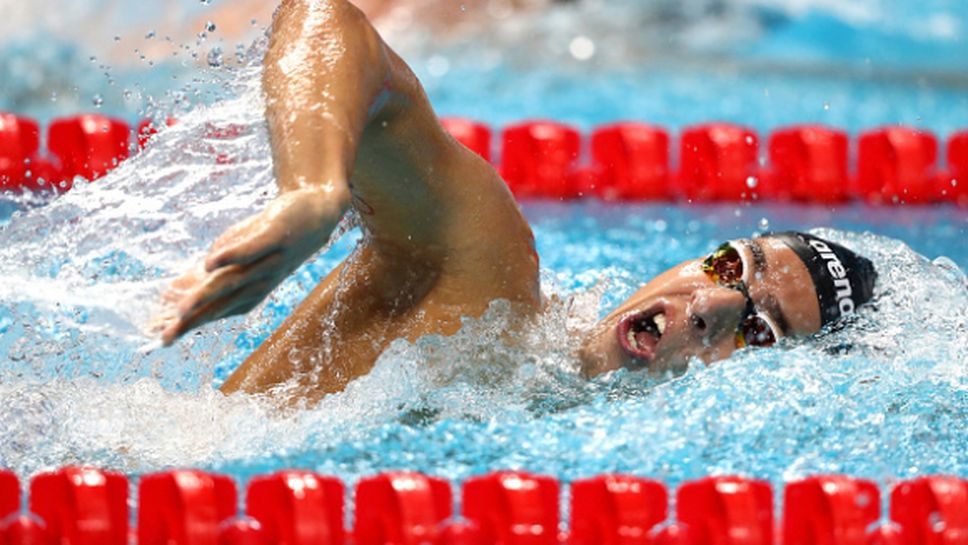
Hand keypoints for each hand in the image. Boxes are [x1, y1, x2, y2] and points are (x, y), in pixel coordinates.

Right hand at [157, 186, 347, 345]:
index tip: (158, 339)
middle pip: (219, 305)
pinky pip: (250, 249)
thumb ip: (208, 276)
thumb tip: (170, 293)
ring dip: (204, 296)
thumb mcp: (235, 260)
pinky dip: (229, 256)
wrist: (316, 214)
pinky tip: (208, 263)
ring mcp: (268, 262)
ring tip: (179, 309)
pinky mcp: (275, 237)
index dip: (186, 325)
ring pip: (231, 282)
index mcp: (248, 294)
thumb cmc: (269, 240)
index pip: (212, 313)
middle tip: (164, 337)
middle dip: (191, 322)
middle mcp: (258, 284)